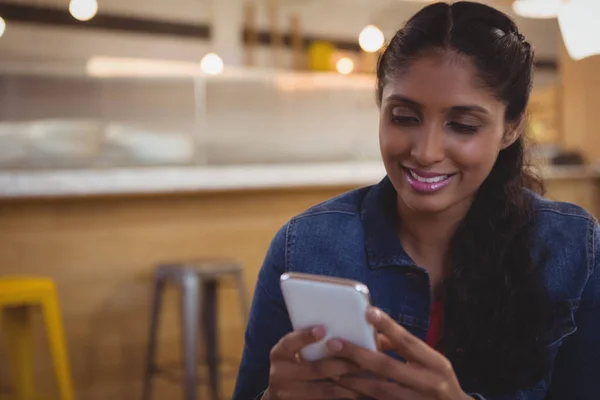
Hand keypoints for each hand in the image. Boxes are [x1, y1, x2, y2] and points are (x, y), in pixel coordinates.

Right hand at [265, 325, 360, 399]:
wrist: (281, 393)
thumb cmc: (295, 365)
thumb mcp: (294, 351)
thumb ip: (308, 342)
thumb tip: (334, 325)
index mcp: (279, 353)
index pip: (291, 342)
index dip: (306, 336)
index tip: (324, 329)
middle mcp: (278, 373)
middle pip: (314, 369)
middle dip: (341, 365)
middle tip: (360, 361)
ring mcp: (286, 393)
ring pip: (323, 389)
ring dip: (345, 384)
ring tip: (361, 378)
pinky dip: (339, 396)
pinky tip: (353, 392)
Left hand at [325, 308, 470, 399]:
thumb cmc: (439, 381)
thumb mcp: (431, 362)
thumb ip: (405, 349)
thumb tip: (373, 336)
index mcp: (436, 364)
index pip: (409, 342)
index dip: (389, 327)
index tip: (369, 312)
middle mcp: (427, 383)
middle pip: (387, 367)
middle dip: (358, 355)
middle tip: (334, 344)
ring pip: (378, 389)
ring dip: (352, 379)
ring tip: (330, 368)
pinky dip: (359, 396)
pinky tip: (342, 390)